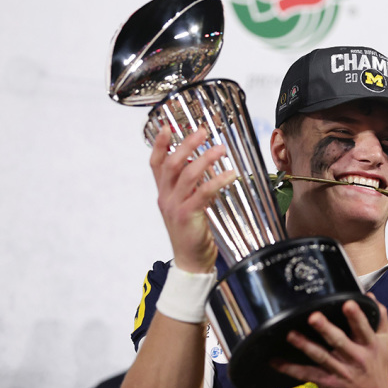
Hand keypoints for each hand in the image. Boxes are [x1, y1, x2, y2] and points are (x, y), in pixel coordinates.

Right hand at [149, 126, 236, 273]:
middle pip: (172, 164)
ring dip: (205, 159)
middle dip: (186, 144)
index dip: (160, 145)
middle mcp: (166, 197)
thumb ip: (190, 186)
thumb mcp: (186, 204)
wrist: (191, 260)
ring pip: (187, 175)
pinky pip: (203, 193)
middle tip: (202, 131)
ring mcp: (175, 206)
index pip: (156, 164)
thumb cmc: (192, 231)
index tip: (167, 126)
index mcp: (164, 192)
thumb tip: (200, 163)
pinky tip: (231, 174)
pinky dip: (217, 181)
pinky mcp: (187, 216)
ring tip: (221, 149)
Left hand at [271, 294, 387, 387]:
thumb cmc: (377, 367)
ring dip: (305, 346)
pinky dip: (291, 368)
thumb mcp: (385, 341)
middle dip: (326, 329)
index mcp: (369, 345)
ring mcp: (341, 372)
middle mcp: (355, 358)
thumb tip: (370, 296)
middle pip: (339, 341)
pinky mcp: (328, 383)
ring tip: (291, 335)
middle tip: (314, 317)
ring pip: (321, 357)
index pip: (363, 328)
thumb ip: (379, 318)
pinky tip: (276, 361)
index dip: (356, 316)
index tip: (348, 303)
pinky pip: (307, 374)